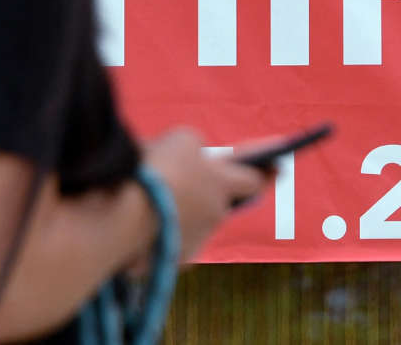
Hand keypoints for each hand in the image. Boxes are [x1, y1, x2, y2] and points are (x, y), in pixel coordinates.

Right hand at [139, 127, 266, 262]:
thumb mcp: (181, 139)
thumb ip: (196, 148)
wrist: (124, 214)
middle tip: (183, 181)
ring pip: (194, 224)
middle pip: (218, 203)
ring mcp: (195, 242)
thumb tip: (194, 159)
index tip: (276, 168)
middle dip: (205, 193)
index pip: (253, 181)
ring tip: (154, 201)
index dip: (262, 174)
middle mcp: (216, 215)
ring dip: (182, 213)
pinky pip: (171, 242)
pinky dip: (162, 233)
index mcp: (223, 184)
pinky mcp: (172, 262)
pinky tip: (143, 224)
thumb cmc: (158, 168)